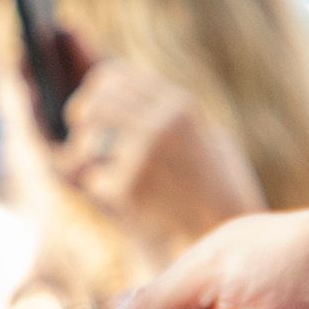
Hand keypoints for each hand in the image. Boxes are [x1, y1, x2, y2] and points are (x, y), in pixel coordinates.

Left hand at [52, 56, 265, 259]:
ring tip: (99, 169)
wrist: (227, 232)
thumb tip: (125, 93)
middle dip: (81, 118)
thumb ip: (171, 114)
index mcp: (178, 105)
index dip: (95, 91)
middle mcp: (160, 122)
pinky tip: (125, 201)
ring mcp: (144, 154)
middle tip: (83, 138)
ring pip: (86, 140)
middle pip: (94, 102)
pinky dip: (102, 191)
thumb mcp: (207, 135)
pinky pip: (94, 180)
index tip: (93, 106)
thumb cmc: (219, 187)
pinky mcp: (130, 188)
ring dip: (84, 155)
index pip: (113, 76)